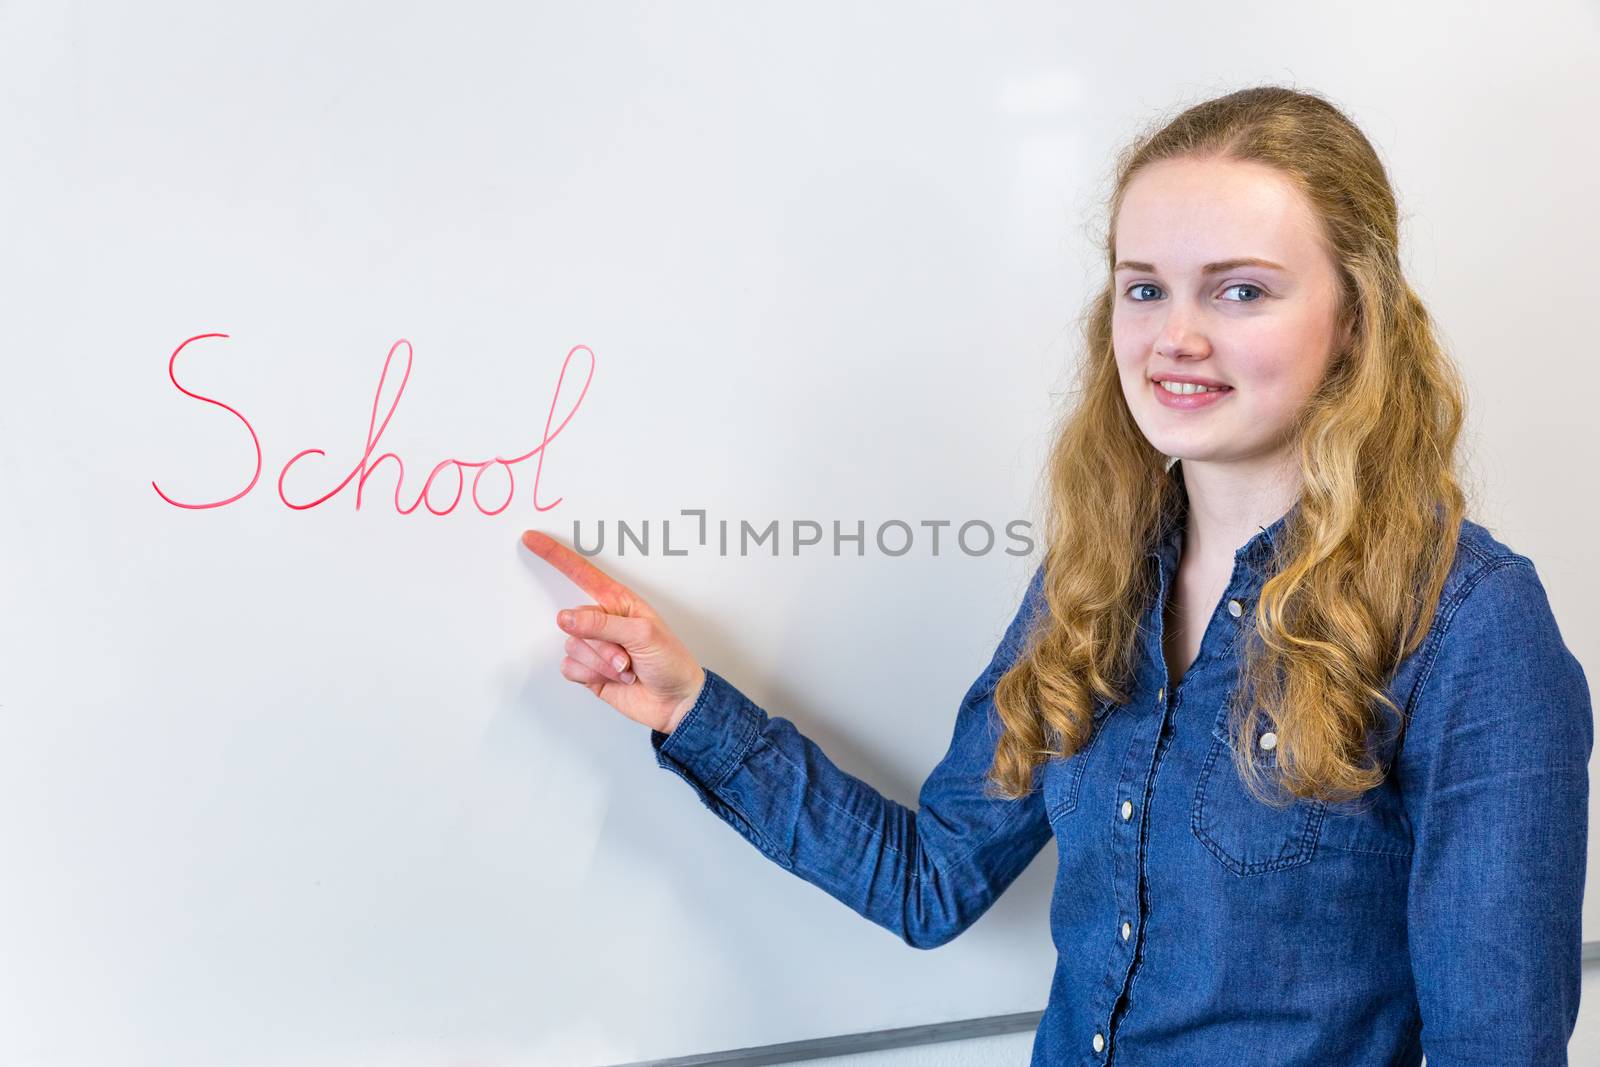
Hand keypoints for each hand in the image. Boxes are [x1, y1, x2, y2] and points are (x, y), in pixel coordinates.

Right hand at [520, 530, 706, 734]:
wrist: (675, 702)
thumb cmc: (669, 661)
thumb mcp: (643, 634)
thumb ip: (602, 624)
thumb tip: (565, 618)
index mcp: (618, 602)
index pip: (580, 573)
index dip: (556, 556)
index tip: (532, 539)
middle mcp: (602, 621)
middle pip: (575, 621)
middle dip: (602, 644)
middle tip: (628, 657)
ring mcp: (593, 646)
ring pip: (572, 647)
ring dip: (601, 663)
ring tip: (626, 669)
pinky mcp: (587, 669)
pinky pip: (569, 667)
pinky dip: (591, 676)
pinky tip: (613, 679)